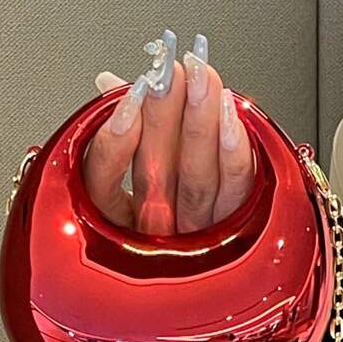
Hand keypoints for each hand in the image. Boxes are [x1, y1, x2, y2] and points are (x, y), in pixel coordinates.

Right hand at [83, 28, 254, 234]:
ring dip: (199, 120)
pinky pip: (237, 191)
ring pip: (197, 176)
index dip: (112, 144)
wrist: (222, 269)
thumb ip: (123, 127)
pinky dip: (235, 152)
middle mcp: (157, 229)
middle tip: (168, 72)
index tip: (126, 100)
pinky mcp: (239, 229)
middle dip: (161, 116)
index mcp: (121, 220)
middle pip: (155, 172)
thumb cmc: (165, 221)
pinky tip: (231, 114)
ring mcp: (198, 234)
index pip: (103, 182)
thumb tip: (110, 82)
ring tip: (201, 77)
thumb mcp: (130, 180)